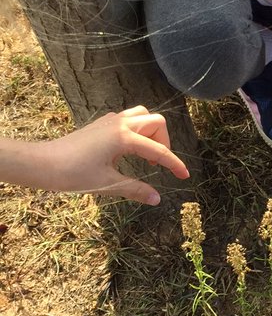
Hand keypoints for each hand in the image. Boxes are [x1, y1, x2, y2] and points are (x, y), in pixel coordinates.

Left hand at [35, 107, 189, 203]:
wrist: (43, 164)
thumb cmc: (73, 174)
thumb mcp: (107, 184)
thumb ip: (135, 189)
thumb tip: (157, 199)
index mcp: (124, 137)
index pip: (158, 151)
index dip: (174, 164)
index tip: (185, 176)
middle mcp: (119, 124)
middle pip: (156, 122)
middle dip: (164, 142)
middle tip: (158, 164)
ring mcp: (109, 121)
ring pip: (142, 115)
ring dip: (151, 132)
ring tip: (145, 155)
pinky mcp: (101, 124)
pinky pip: (127, 118)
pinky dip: (136, 130)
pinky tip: (128, 148)